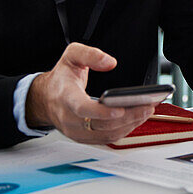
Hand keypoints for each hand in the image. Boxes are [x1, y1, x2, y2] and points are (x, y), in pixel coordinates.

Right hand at [26, 43, 154, 143]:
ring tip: (146, 111)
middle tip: (146, 106)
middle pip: (100, 125)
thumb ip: (89, 54)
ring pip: (105, 134)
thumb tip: (110, 62)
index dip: (101, 112)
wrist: (45, 99)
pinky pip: (105, 139)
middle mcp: (69, 118)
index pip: (81, 108)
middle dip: (127, 117)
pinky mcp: (83, 137)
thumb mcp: (71, 56)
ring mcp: (76, 131)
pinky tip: (136, 119)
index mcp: (65, 96)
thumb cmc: (61, 79)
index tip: (120, 108)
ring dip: (129, 125)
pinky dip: (123, 131)